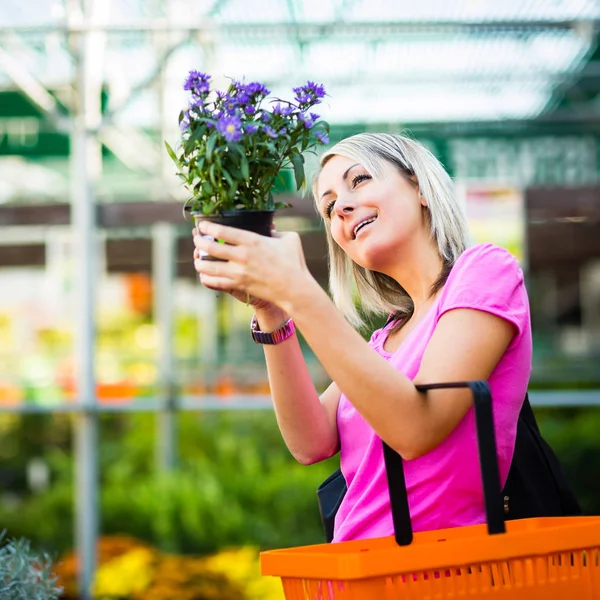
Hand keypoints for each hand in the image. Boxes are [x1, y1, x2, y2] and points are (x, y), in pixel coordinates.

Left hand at [192, 222, 311, 312]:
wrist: (294, 288)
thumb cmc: (294, 262)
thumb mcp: (289, 239)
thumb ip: (276, 231)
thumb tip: (270, 228)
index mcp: (252, 240)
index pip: (222, 231)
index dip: (207, 227)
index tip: (202, 225)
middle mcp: (242, 256)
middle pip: (210, 247)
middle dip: (199, 242)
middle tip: (196, 239)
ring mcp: (239, 272)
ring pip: (208, 267)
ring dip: (199, 262)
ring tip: (197, 259)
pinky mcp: (239, 285)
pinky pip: (215, 282)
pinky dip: (206, 278)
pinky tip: (204, 275)